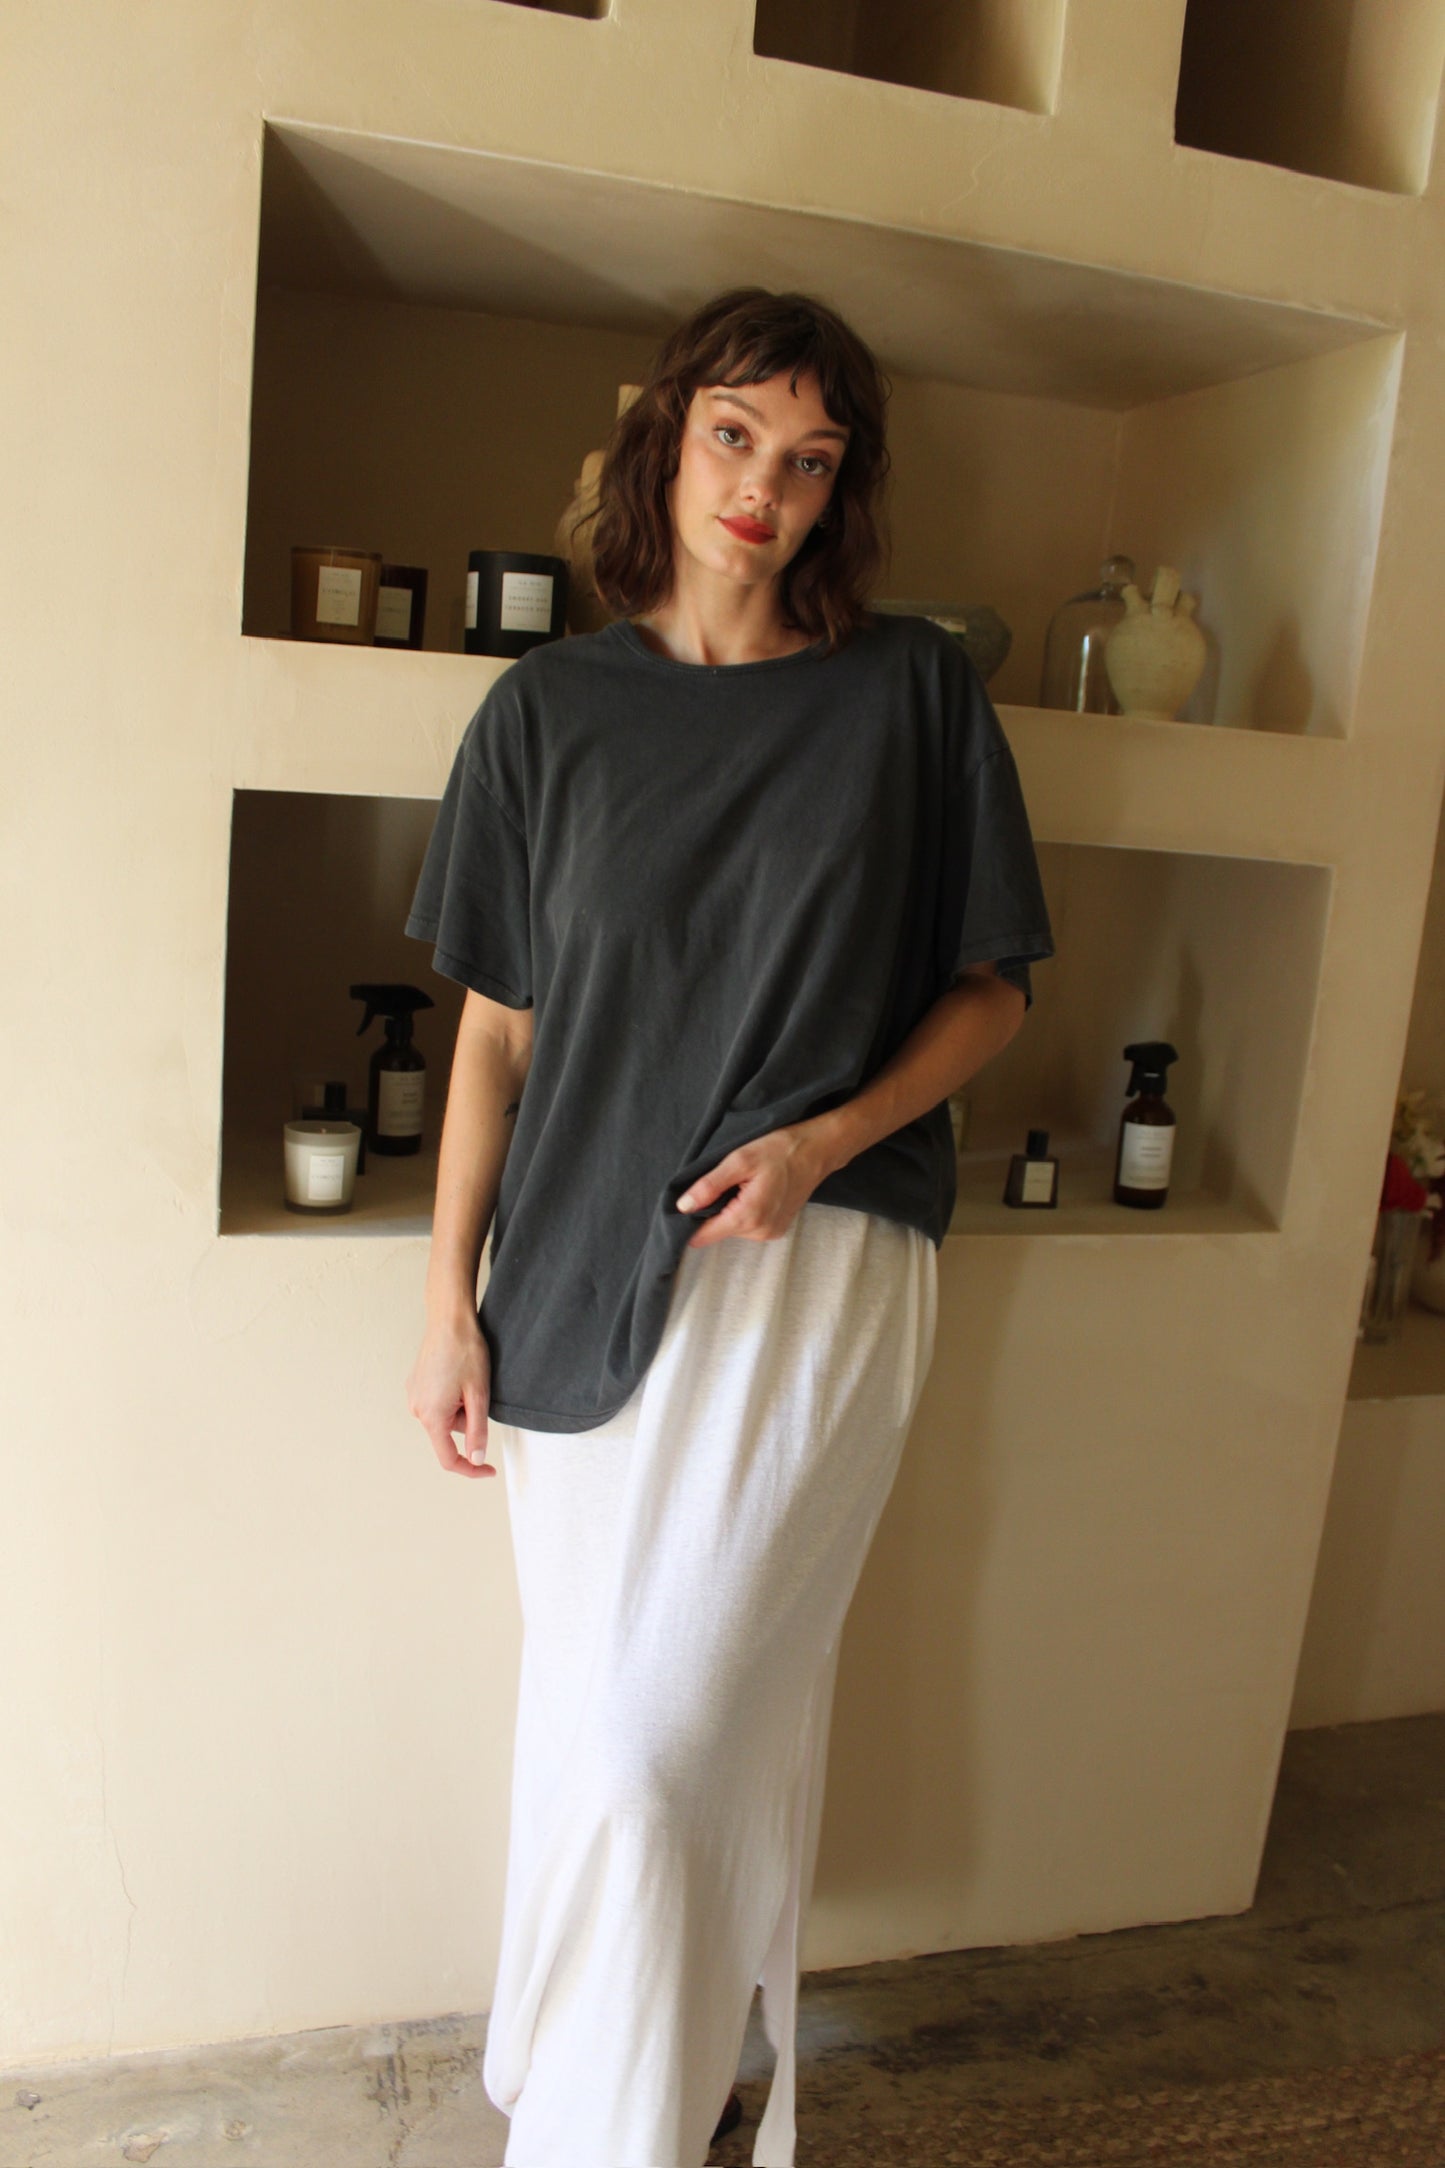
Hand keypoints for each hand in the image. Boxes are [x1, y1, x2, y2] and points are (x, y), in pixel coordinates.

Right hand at [406, 1312, 497, 1477]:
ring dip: (460, 1407)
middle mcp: (417, 1410)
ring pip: (445, 1417)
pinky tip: (456, 1374)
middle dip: (469, 1421)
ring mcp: (414, 1396)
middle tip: (479, 1393)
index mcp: (432, 1416)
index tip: (488, 1470)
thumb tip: (476, 1460)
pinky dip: (451, 1397)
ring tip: (468, 1380)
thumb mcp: (479, 1395)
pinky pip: (437, 1403)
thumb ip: (477, 1432)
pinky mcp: (415, 1385)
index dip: (470, 1469)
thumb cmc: (466, 1353)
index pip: (449, 1458)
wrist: (449, 1321)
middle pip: (450, 1433)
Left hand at [676, 1124, 829, 1247]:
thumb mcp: (739, 1160)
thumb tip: (683, 1206)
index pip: (703, 1235)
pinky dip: (743, 1210)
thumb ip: (709, 1186)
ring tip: (742, 1183)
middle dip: (713, 1209)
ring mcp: (770, 1233)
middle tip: (725, 1181)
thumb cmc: (780, 1150)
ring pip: (732, 1227)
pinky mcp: (776, 1228)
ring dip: (729, 1208)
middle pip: (717, 1229)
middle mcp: (760, 1233)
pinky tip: (753, 1190)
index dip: (689, 1220)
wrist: (817, 1150)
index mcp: (749, 1217)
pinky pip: (747, 1225)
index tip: (688, 1201)